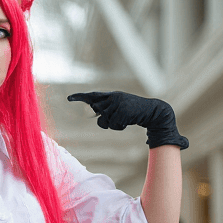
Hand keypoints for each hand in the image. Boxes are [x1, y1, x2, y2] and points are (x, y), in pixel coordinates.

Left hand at [68, 91, 188, 149]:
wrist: (153, 111)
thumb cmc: (135, 113)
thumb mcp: (119, 110)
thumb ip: (107, 111)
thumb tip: (93, 113)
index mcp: (112, 95)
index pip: (94, 96)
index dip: (81, 97)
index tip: (69, 98)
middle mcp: (113, 96)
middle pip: (97, 111)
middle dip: (106, 119)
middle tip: (121, 117)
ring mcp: (118, 103)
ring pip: (104, 121)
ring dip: (114, 125)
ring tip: (125, 120)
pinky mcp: (122, 110)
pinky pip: (113, 125)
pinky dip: (120, 127)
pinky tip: (129, 121)